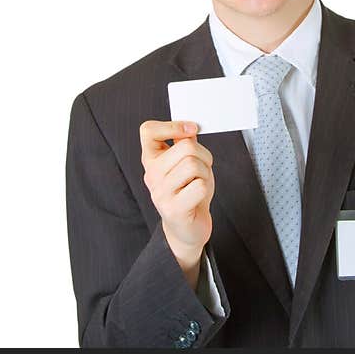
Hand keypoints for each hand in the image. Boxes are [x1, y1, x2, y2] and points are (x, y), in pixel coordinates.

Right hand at [139, 120, 214, 276]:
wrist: (188, 228)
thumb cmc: (189, 192)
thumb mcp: (187, 163)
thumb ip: (185, 144)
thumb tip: (190, 126)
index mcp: (151, 160)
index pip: (148, 130)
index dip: (172, 125)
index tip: (191, 130)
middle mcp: (151, 174)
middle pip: (186, 147)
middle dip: (204, 156)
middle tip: (203, 168)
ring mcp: (160, 192)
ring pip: (194, 165)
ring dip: (206, 173)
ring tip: (200, 183)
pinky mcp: (172, 209)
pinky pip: (199, 186)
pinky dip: (206, 189)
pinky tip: (198, 197)